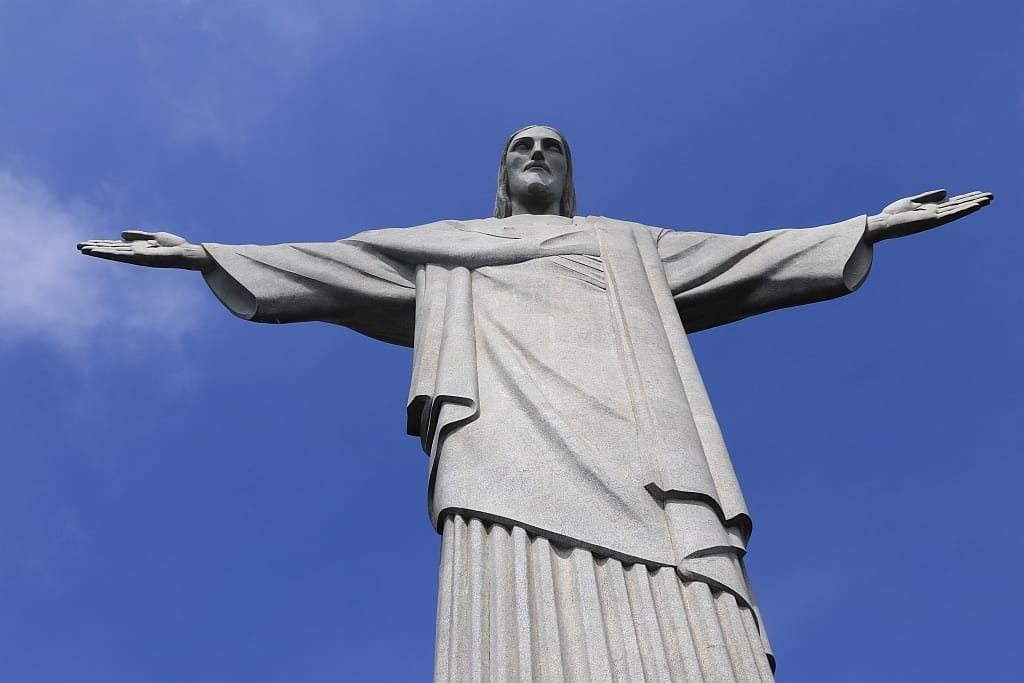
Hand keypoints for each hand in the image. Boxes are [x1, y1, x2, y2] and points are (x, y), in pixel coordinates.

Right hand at [77, 230, 212, 271]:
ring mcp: (137, 256)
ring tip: (83, 250)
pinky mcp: (141, 257)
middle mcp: (135, 253)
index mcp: (137, 248)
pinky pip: (123, 255)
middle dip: (95, 248)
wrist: (187, 253)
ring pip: (114, 254)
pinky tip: (101, 252)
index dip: (101, 244)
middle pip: (111, 250)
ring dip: (99, 252)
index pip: (115, 246)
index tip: (86, 244)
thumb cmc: (174, 246)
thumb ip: (138, 235)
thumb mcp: (154, 237)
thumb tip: (121, 234)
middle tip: (77, 247)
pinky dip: (111, 253)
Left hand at [866, 189, 992, 243]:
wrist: (882, 224)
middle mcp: (935, 213)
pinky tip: (975, 205)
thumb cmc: (893, 215)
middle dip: (974, 200)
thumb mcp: (912, 201)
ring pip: (958, 209)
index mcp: (931, 209)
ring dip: (973, 204)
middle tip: (991, 196)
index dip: (966, 197)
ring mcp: (935, 217)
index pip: (952, 202)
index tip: (980, 193)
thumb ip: (929, 197)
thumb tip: (947, 191)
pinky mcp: (932, 220)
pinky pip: (951, 214)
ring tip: (988, 199)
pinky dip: (964, 210)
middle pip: (959, 205)